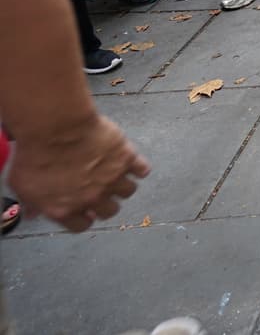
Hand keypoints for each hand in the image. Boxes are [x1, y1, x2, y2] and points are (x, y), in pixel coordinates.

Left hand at [6, 113, 149, 232]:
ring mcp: (112, 179)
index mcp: (66, 209)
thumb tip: (33, 213)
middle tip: (101, 190)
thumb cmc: (34, 155)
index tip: (83, 209)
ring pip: (128, 191)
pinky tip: (131, 162)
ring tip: (115, 173)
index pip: (82, 225)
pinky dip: (139, 167)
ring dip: (122, 184)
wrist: (56, 129)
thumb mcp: (21, 185)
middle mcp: (93, 199)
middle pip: (110, 211)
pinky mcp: (127, 159)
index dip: (83, 216)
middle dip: (105, 202)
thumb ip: (32, 202)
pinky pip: (143, 169)